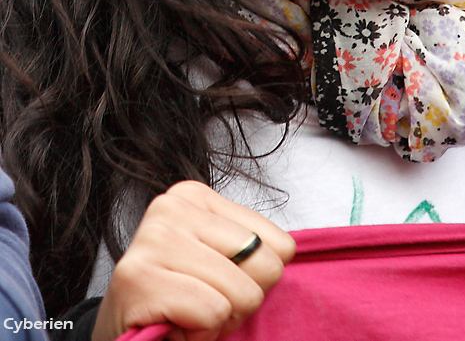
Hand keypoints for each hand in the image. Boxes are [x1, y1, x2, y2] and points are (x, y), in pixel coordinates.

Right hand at [92, 180, 295, 340]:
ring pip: (240, 292)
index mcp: (195, 196)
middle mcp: (171, 208)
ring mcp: (152, 239)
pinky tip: (172, 328)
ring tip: (185, 317)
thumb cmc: (179, 301)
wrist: (120, 340)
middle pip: (263, 264)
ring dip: (218, 322)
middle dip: (241, 301)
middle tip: (204, 308)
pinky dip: (199, 334)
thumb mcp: (222, 263)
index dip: (257, 281)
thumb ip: (257, 250)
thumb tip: (286, 251)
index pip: (279, 244)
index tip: (220, 286)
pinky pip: (212, 312)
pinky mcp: (138, 279)